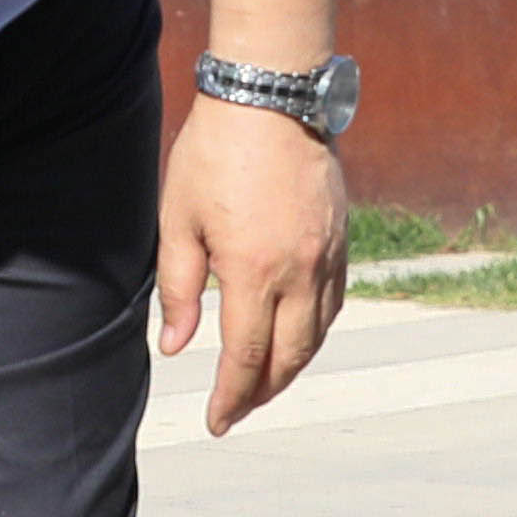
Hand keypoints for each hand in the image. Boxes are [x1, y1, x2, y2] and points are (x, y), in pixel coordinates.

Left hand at [156, 96, 350, 434]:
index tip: (217, 422)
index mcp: (253, 272)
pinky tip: (295, 335)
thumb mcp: (178, 220)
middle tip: (237, 409)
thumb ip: (177, 289)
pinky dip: (315, 331)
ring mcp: (327, 256)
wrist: (272, 94)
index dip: (231, 398)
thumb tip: (175, 347)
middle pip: (288, 358)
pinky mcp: (340, 238)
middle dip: (262, 392)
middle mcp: (299, 272)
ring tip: (263, 382)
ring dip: (292, 367)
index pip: (245, 359)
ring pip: (318, 335)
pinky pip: (334, 302)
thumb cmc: (214, 151)